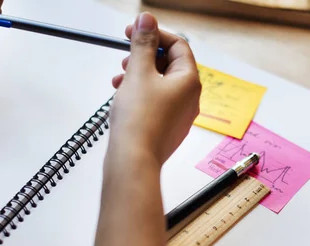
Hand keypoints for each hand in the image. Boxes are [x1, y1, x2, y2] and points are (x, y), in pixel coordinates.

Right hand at [108, 12, 200, 165]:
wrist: (133, 160)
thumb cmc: (139, 121)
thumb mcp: (138, 72)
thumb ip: (143, 43)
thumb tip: (148, 21)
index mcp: (189, 82)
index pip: (179, 45)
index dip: (155, 34)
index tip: (134, 31)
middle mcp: (189, 98)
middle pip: (170, 64)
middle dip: (145, 56)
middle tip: (126, 55)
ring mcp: (179, 115)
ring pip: (160, 83)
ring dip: (139, 74)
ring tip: (120, 78)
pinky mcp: (167, 127)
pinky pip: (156, 102)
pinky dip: (140, 93)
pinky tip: (122, 96)